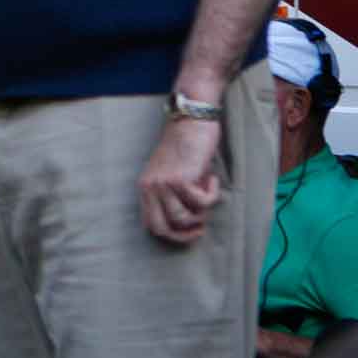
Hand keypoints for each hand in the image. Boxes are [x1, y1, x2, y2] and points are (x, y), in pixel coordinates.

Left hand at [138, 118, 223, 243]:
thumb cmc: (185, 150)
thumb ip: (171, 197)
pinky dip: (212, 194)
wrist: (190, 122)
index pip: (151, 225)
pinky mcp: (180, 179)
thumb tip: (187, 224)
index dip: (172, 234)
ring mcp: (163, 184)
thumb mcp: (170, 176)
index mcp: (145, 188)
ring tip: (207, 195)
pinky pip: (202, 202)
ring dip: (201, 213)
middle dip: (184, 235)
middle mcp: (150, 187)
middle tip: (200, 228)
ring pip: (183, 219)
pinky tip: (212, 179)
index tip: (189, 231)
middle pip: (162, 228)